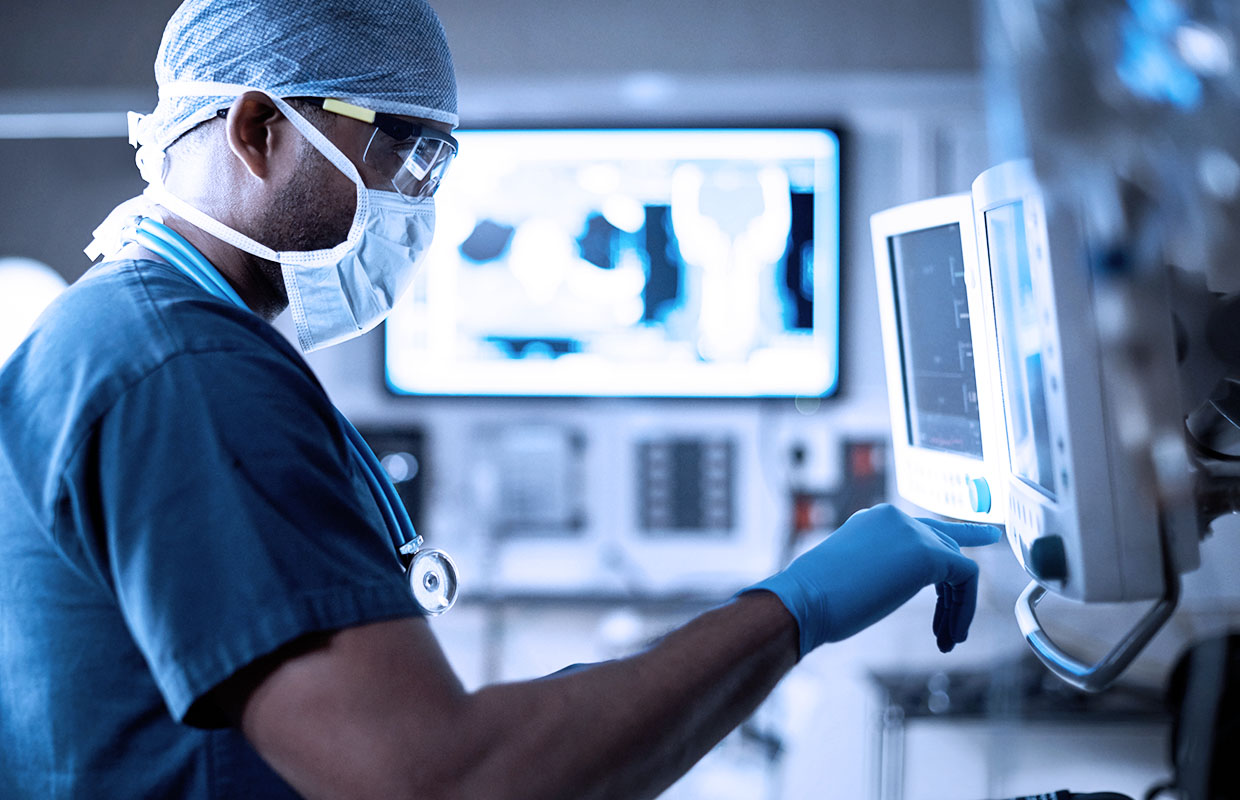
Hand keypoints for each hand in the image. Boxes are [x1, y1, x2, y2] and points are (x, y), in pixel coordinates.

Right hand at [740, 504, 1000, 656]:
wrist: (805, 599)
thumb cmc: (817, 600)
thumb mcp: (853, 574)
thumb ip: (880, 569)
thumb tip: (892, 584)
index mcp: (874, 520)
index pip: (922, 529)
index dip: (953, 543)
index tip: (981, 543)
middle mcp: (896, 518)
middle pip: (946, 546)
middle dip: (957, 590)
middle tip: (955, 628)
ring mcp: (912, 532)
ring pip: (958, 565)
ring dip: (958, 608)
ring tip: (948, 641)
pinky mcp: (927, 553)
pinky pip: (966, 577)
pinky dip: (964, 609)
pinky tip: (951, 635)